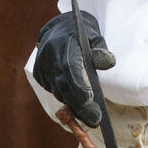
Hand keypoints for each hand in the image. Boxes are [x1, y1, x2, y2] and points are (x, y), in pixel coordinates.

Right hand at [33, 10, 115, 127]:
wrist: (59, 27)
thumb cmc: (81, 33)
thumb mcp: (94, 36)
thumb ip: (100, 49)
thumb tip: (108, 62)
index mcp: (65, 41)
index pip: (71, 66)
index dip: (79, 85)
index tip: (91, 100)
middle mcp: (50, 54)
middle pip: (63, 83)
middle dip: (79, 104)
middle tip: (95, 119)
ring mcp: (42, 64)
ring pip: (57, 89)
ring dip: (73, 104)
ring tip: (90, 115)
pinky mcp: (39, 72)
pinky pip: (52, 89)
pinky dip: (65, 97)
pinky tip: (77, 104)